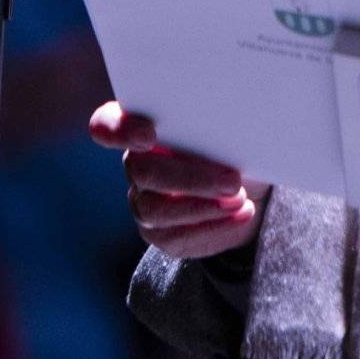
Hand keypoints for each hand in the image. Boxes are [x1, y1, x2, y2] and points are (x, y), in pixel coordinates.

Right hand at [89, 100, 268, 259]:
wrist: (252, 184)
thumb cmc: (236, 141)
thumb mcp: (231, 127)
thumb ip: (217, 123)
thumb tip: (230, 122)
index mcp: (142, 125)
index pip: (107, 126)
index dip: (120, 130)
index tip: (148, 134)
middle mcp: (135, 163)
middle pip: (142, 171)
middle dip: (190, 178)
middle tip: (232, 181)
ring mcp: (143, 200)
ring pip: (157, 209)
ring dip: (204, 206)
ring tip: (241, 199)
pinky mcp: (160, 233)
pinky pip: (177, 236)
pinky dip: (216, 225)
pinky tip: (243, 212)